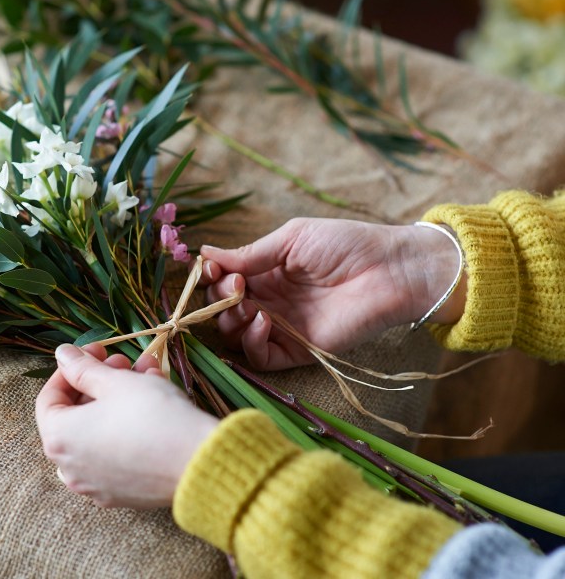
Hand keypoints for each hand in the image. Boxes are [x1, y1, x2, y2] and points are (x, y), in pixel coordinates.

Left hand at [35, 344, 218, 508]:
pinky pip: (115, 453)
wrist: (197, 462)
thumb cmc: (152, 416)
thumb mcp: (115, 382)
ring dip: (118, 400)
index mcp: (60, 438)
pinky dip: (126, 428)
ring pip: (99, 431)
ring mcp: (95, 484)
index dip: (71, 368)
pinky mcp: (121, 493)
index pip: (49, 397)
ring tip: (148, 375)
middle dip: (101, 381)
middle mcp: (69, 467)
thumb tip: (62, 354)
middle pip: (76, 414)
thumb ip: (82, 367)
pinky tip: (154, 404)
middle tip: (125, 362)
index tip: (96, 351)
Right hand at [201, 218, 465, 369]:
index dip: (212, 277)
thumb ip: (250, 253)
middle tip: (234, 286)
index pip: (224, 280)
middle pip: (223, 309)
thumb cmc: (346, 244)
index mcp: (268, 271)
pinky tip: (262, 321)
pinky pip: (260, 357)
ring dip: (230, 319)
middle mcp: (270, 300)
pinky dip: (252, 342)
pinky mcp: (298, 350)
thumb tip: (205, 254)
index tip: (209, 269)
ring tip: (246, 303)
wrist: (390, 270)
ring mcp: (282, 326)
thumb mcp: (292, 239)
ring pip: (235, 335)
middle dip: (218, 298)